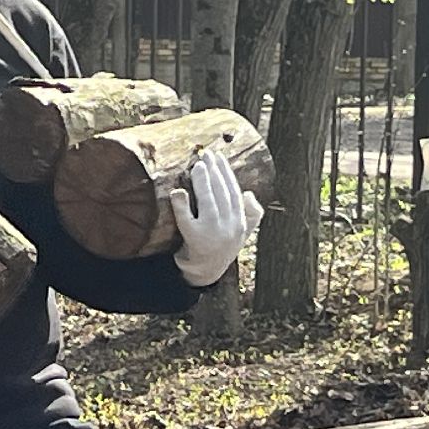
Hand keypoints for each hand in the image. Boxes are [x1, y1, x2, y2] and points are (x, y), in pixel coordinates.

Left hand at [169, 150, 263, 287]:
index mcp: (240, 224)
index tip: (219, 157)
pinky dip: (181, 205)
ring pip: (208, 201)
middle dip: (215, 171)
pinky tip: (177, 192)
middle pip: (222, 193)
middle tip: (206, 154)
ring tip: (197, 165)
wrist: (204, 274)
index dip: (227, 173)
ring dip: (203, 181)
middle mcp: (228, 228)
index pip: (234, 192)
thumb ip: (251, 215)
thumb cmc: (220, 248)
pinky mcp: (193, 240)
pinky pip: (186, 219)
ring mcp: (211, 234)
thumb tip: (248, 193)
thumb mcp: (241, 234)